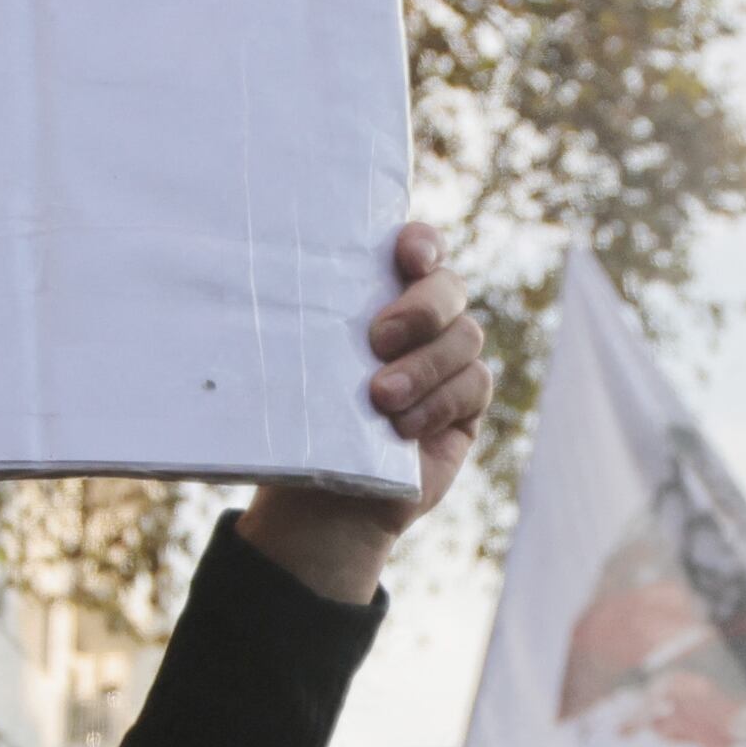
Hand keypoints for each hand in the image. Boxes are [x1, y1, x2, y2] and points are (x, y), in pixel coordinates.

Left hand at [236, 223, 490, 603]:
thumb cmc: (299, 425)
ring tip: (380, 399)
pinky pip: (473, 385)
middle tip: (376, 340)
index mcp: (379, 296)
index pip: (417, 248)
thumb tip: (272, 290)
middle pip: (448, 287)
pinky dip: (439, 403)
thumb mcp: (294, 372)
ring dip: (424, 366)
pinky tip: (404, 429)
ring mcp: (448, 361)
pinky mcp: (466, 405)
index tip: (406, 256)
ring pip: (465, 336)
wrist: (321, 503)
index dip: (421, 244)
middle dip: (420, 308)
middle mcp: (422, 321)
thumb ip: (309, 328)